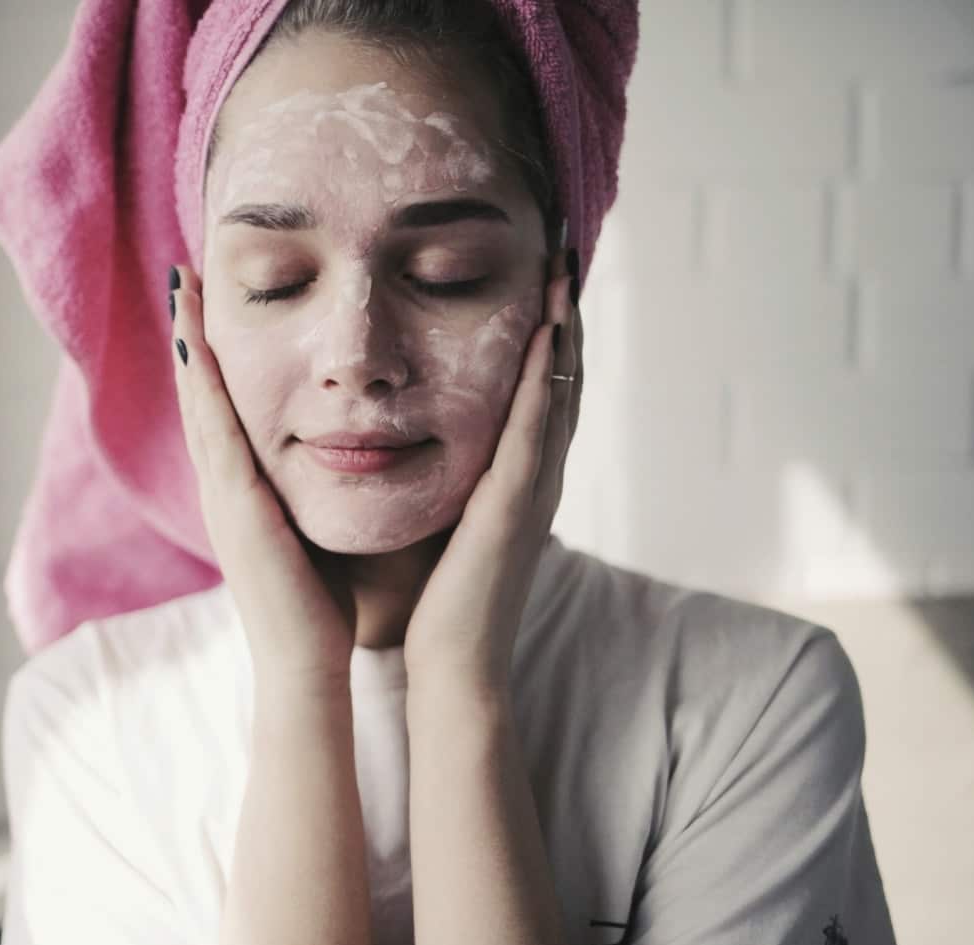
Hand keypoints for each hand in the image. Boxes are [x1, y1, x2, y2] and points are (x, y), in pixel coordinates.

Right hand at [169, 265, 354, 692]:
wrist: (306, 668)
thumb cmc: (319, 608)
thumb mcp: (311, 533)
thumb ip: (312, 494)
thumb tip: (341, 456)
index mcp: (243, 493)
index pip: (221, 411)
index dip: (209, 358)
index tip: (208, 302)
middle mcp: (223, 488)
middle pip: (199, 395)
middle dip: (188, 333)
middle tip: (181, 273)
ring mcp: (222, 497)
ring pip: (198, 404)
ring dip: (187, 342)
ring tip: (181, 284)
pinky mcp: (236, 508)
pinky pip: (215, 434)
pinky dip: (203, 386)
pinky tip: (197, 343)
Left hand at [402, 248, 582, 693]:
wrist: (449, 665)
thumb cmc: (437, 599)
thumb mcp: (444, 515)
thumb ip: (443, 473)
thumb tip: (410, 428)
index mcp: (517, 478)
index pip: (539, 390)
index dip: (546, 333)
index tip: (538, 274)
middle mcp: (537, 477)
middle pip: (562, 379)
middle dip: (564, 315)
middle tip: (561, 248)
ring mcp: (533, 491)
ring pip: (558, 394)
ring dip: (563, 330)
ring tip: (560, 269)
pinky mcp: (515, 508)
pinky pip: (535, 432)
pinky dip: (544, 381)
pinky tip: (547, 335)